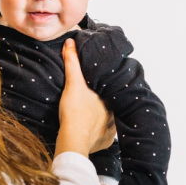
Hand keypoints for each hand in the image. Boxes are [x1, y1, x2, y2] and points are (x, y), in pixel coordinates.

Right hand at [55, 39, 115, 156]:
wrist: (73, 140)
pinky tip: (91, 132)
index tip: (97, 89)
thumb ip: (72, 63)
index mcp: (111, 100)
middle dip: (104, 106)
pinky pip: (104, 137)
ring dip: (102, 120)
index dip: (104, 90)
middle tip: (92, 105)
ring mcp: (111, 130)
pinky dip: (98, 135)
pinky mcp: (105, 143)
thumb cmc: (74, 111)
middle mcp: (115, 115)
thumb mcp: (73, 84)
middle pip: (110, 107)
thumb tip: (71, 42)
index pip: (111, 92)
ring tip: (92, 118)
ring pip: (108, 122)